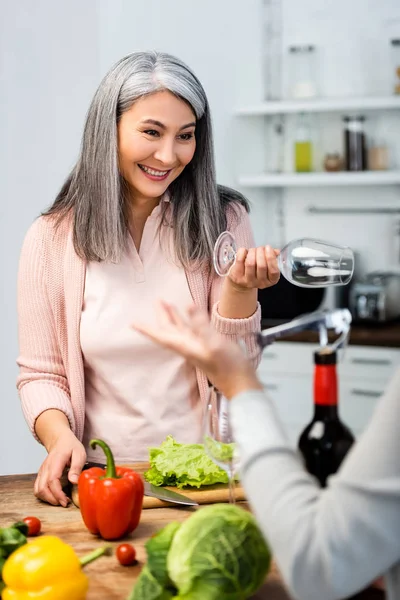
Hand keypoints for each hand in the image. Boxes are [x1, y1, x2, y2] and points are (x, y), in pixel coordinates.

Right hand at [34, 430, 85, 506]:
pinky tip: (55, 496)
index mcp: (55, 461)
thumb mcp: (79, 453)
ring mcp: (41, 471)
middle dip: (52, 499)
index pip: (52, 480)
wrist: (60, 440)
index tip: (65, 501)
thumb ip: (76, 467)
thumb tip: (74, 481)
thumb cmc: (71, 446)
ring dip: (47, 499)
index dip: (57, 493)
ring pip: (37, 490)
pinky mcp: (40, 475)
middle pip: (42, 488)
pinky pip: (37, 488)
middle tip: (65, 503)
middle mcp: (45, 467)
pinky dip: (44, 496)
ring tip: (61, 500)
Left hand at [132, 301, 262, 398]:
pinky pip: (192, 331)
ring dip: (173, 317)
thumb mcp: (214, 343)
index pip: (162, 336)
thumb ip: (201, 325)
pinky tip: (191, 316)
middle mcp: (189, 347)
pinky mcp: (207, 347)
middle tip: (157, 301)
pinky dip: (188, 321)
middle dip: (162, 316)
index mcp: (186, 346)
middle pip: (169, 331)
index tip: (133, 323)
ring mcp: (198, 348)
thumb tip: (188, 305)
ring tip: (168, 304)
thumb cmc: (228, 366)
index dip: (147, 329)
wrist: (241, 384)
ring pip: (180, 330)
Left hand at [228, 245, 279, 290]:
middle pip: (262, 265)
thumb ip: (273, 257)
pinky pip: (240, 260)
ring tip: (253, 250)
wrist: (241, 281)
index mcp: (271, 280)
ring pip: (250, 263)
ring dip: (252, 251)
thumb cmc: (257, 270)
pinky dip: (243, 252)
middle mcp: (260, 283)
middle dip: (261, 252)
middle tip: (260, 248)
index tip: (268, 248)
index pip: (273, 271)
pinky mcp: (237, 277)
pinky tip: (245, 251)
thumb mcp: (267, 265)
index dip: (271, 257)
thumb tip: (276, 251)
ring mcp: (248, 281)